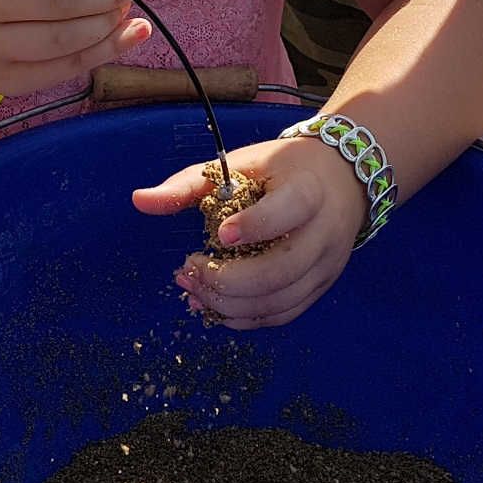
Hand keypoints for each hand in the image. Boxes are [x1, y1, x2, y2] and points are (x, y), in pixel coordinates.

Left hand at [132, 135, 365, 328]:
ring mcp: (326, 266)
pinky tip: (214, 307)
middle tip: (186, 269)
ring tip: (191, 289)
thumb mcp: (241, 164)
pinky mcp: (321, 287)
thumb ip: (190, 184)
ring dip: (229, 304)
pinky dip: (245, 318)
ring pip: (279, 301)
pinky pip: (283, 315)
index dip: (255, 225)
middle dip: (226, 279)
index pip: (289, 210)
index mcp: (309, 191)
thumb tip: (139, 200)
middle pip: (279, 270)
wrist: (342, 180)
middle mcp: (324, 233)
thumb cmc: (283, 169)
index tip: (219, 234)